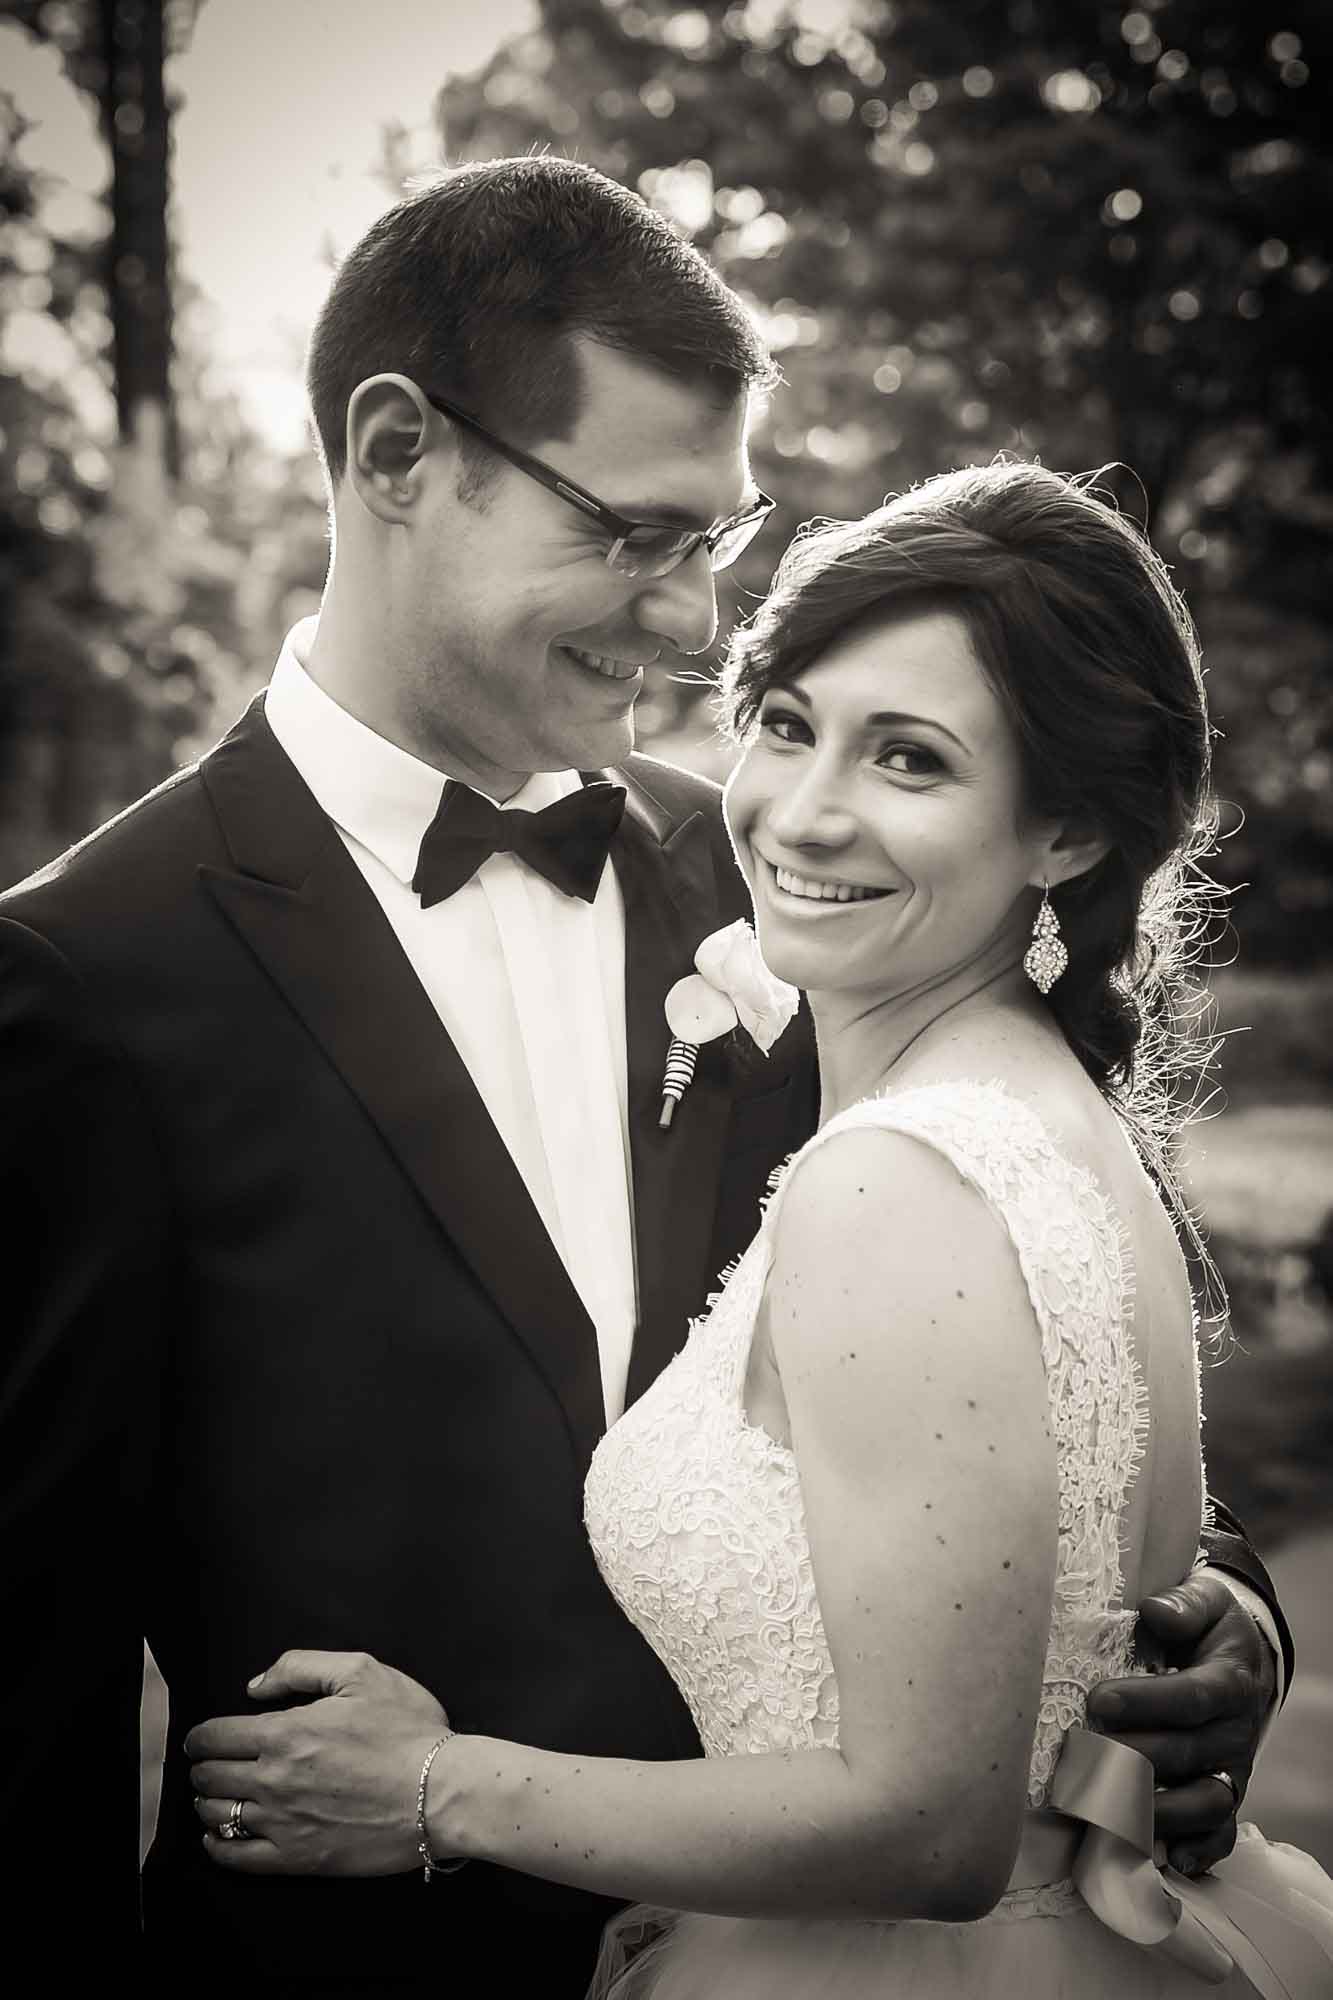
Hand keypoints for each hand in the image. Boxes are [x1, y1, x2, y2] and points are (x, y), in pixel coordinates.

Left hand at [185, 1651, 448, 1875]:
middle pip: (210, 1776)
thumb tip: (257, 1686)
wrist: (441, 1793)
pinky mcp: (298, 1858)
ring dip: (208, 1801)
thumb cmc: (408, 1732)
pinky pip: (237, 1857)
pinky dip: (218, 1845)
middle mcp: (275, 1780)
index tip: (203, 1738)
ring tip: (215, 1795)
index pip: (215, 1736)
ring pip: (218, 1815)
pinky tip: (218, 1836)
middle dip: (203, 1766)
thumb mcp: (362, 1672)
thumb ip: (301, 1667)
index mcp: (286, 1732)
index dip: (201, 1736)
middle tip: (210, 1763)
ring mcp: (283, 1823)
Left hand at [1084, 1573, 1275, 1875]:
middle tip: (1083, 1753)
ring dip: (1157, 1810)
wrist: (1244, 1656)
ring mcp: (1231, 1768)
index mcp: (1229, 1681)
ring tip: (1108, 1807)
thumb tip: (1153, 1611)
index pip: (1189, 1698)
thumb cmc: (1211, 1626)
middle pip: (1186, 1753)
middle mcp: (1234, 1732)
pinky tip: (1170, 1858)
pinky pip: (1221, 1832)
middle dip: (1132, 1756)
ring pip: (1204, 1801)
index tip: (1098, 1700)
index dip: (1144, 1703)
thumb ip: (1183, 1605)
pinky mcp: (1224, 1793)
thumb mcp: (1205, 1600)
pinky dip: (1200, 1850)